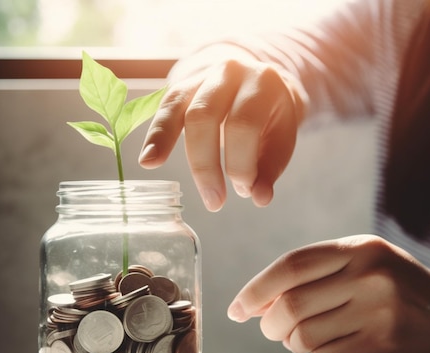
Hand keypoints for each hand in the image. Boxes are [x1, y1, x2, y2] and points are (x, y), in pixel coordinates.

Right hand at [138, 47, 304, 211]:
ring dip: (169, 146)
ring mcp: (204, 77)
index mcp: (263, 83)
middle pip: (205, 116)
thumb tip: (260, 198)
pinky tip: (148, 160)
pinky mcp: (183, 87)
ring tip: (158, 170)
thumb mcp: (281, 137)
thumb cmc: (269, 117)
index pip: (244, 125)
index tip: (245, 190)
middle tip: (214, 201)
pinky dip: (156, 135)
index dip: (241, 163)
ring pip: (180, 110)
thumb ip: (271, 168)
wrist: (258, 83)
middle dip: (206, 165)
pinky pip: (165, 109)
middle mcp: (230, 72)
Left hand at [227, 234, 429, 352]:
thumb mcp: (366, 262)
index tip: (237, 308)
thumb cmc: (401, 288)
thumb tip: (257, 301)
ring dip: (292, 341)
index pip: (292, 265)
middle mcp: (370, 275)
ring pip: (304, 334)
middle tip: (270, 327)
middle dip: (269, 322)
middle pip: (290, 304)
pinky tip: (336, 347)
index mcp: (361, 248)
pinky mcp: (385, 345)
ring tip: (304, 336)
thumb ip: (318, 272)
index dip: (256, 288)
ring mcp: (380, 311)